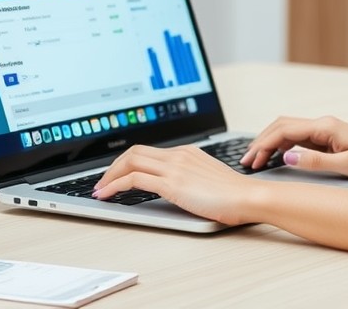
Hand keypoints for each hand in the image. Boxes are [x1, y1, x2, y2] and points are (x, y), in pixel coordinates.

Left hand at [93, 145, 258, 224]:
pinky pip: (134, 180)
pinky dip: (115, 186)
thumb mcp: (210, 179)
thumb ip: (193, 177)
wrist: (247, 197)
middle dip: (113, 167)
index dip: (127, 162)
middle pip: (134, 152)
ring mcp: (174, 168)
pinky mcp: (171, 184)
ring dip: (109, 176)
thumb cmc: (236, 194)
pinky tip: (107, 195)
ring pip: (130, 162)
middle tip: (102, 182)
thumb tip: (180, 188)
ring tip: (100, 190)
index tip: (117, 174)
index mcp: (187, 152)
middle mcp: (178, 155)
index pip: (148, 151)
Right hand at [240, 116, 347, 178]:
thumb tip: (286, 156)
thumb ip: (315, 161)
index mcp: (325, 127)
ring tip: (256, 160)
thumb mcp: (346, 166)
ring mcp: (323, 129)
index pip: (284, 131)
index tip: (251, 159)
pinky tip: (275, 156)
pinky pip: (297, 137)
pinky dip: (281, 145)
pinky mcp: (326, 137)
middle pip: (281, 126)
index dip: (264, 144)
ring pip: (287, 130)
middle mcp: (321, 124)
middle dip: (261, 142)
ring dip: (269, 143)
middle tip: (247, 161)